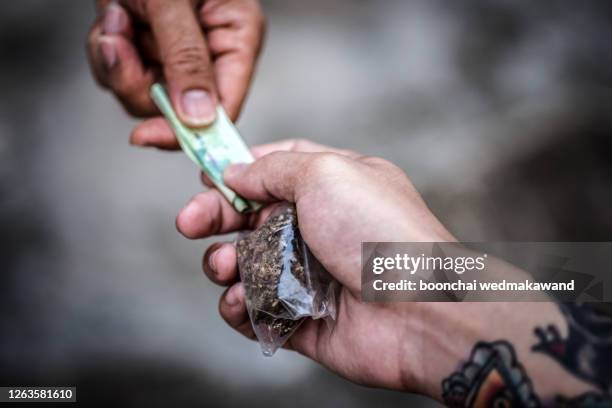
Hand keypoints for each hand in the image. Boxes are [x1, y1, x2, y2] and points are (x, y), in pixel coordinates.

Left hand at [87, 0, 264, 148]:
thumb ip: (187, 58)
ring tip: (116, 16)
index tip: (150, 135)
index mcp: (237, 37)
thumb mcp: (172, 2)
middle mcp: (211, 51)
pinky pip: (123, 74)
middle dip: (137, 81)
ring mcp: (177, 52)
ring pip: (145, 93)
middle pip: (177, 107)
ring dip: (116, 62)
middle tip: (119, 45)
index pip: (225, 105)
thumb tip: (200, 118)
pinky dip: (107, 49)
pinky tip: (113, 15)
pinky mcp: (148, 48)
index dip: (191, 129)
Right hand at [175, 139, 454, 391]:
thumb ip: (275, 168)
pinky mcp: (303, 318)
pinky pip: (256, 310)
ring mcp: (311, 273)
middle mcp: (321, 227)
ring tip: (226, 266)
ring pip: (248, 264)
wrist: (419, 312)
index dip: (241, 170)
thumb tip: (236, 172)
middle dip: (215, 217)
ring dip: (225, 262)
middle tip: (188, 223)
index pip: (277, 168)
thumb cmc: (379, 233)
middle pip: (252, 216)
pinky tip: (237, 301)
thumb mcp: (326, 174)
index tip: (206, 176)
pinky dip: (238, 306)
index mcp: (334, 185)